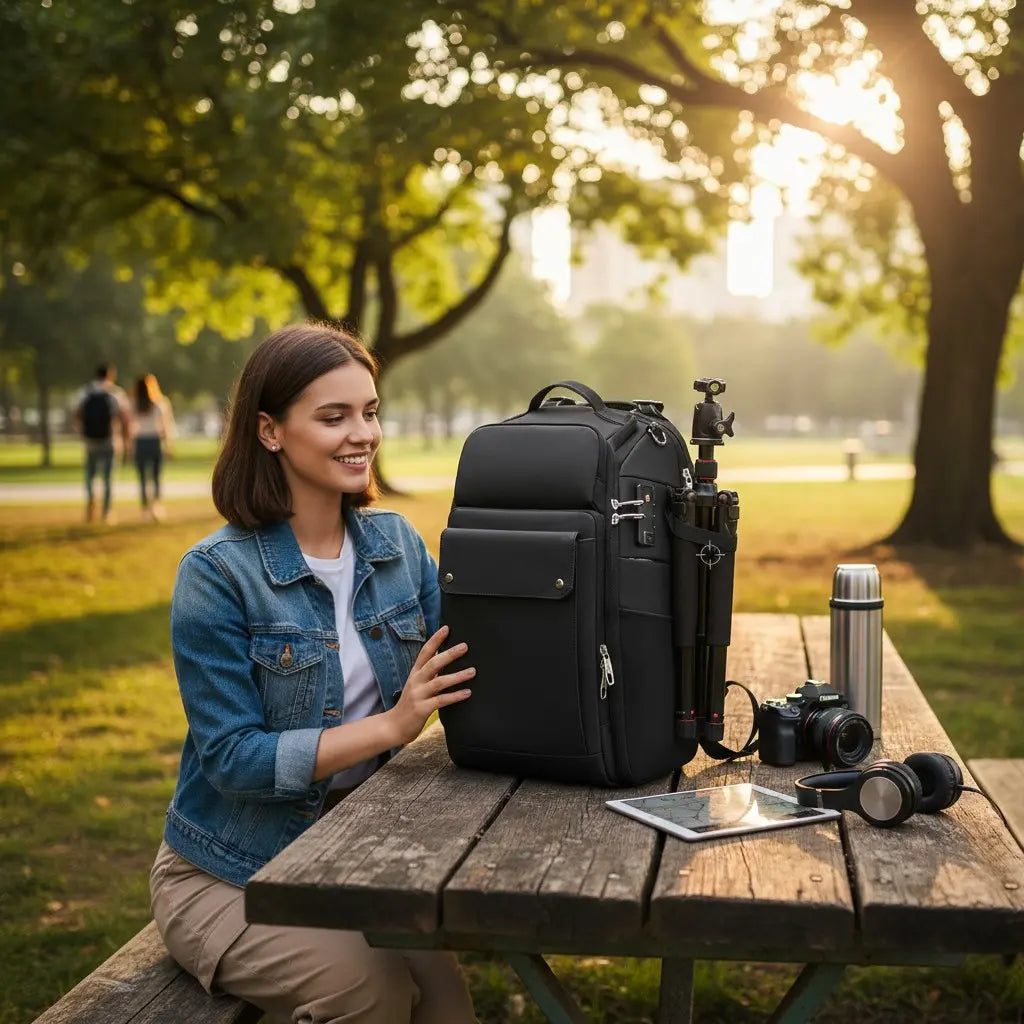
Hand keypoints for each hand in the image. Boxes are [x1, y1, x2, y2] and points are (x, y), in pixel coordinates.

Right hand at [387, 625, 472, 745]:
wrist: (393, 726)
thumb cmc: (409, 704)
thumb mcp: (417, 685)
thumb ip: (429, 674)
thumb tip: (444, 658)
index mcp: (415, 673)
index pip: (424, 652)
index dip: (435, 640)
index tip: (446, 628)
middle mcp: (416, 681)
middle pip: (433, 664)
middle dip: (449, 654)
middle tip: (465, 646)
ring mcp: (418, 695)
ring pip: (439, 681)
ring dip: (457, 676)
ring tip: (472, 671)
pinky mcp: (422, 709)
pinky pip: (441, 700)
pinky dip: (455, 696)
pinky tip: (467, 693)